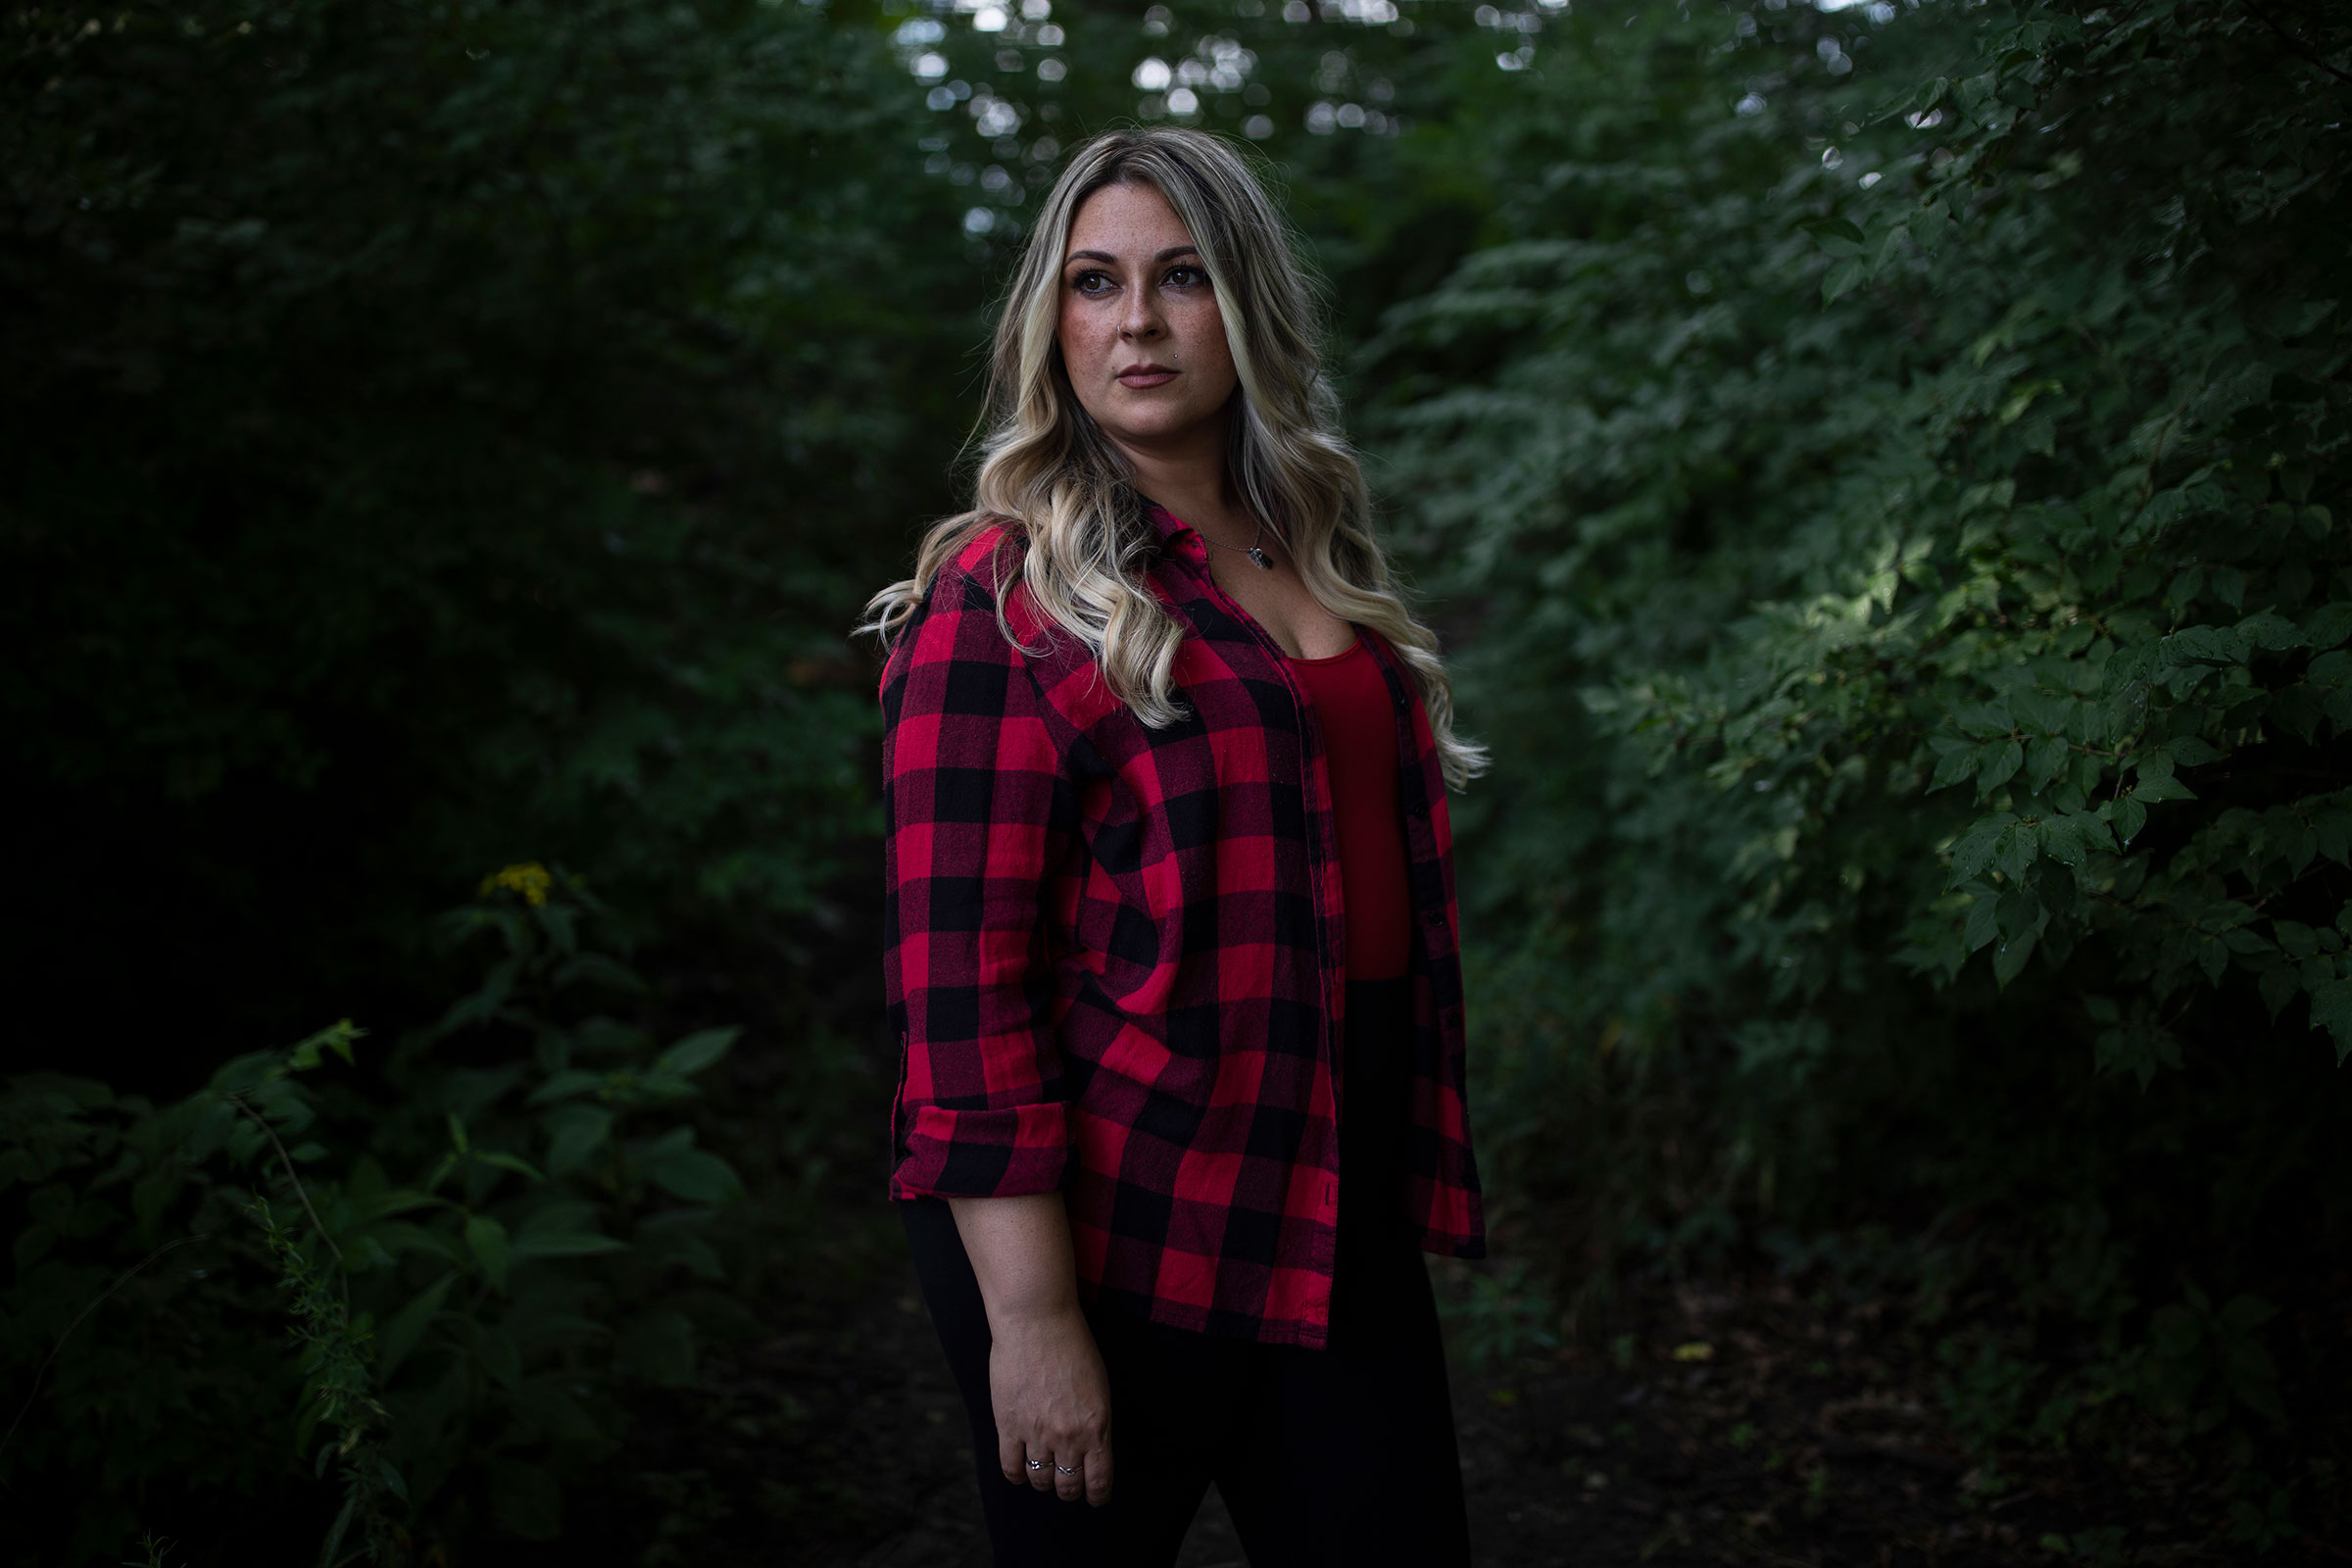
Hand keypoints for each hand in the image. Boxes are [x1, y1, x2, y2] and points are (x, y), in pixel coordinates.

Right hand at [988, 1307, 1114, 1505]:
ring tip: (1044, 1474)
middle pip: (1068, 1485)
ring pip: (1041, 1480)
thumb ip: (1096, 1420)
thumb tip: (1091, 1446)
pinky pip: (1011, 1468)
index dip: (1096, 1495)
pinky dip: (1018, 1476)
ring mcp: (1037, 1434)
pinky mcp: (1009, 1426)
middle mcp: (1068, 1436)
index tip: (1094, 1497)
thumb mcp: (1099, 1386)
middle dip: (1070, 1489)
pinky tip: (1021, 1470)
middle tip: (1068, 1484)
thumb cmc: (1072, 1344)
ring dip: (1044, 1482)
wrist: (1037, 1321)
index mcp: (1097, 1426)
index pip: (1099, 1481)